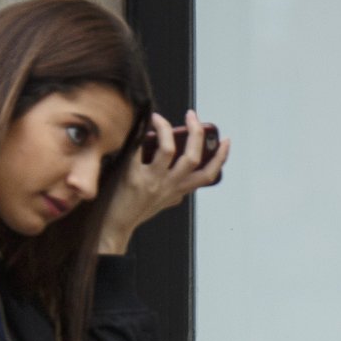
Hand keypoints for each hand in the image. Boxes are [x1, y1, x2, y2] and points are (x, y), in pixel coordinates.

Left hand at [101, 109, 229, 255]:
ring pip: (168, 149)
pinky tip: (137, 126)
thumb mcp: (164, 202)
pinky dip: (139, 134)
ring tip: (158, 118)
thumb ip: (175, 191)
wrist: (116, 225)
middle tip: (191, 116)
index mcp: (178, 190)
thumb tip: (183, 180)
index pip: (207, 175)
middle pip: (192, 157)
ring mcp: (152, 181)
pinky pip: (138, 149)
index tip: (225, 141)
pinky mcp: (132, 177)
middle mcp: (169, 186)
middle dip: (196, 132)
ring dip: (165, 127)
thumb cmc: (137, 212)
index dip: (220, 157)